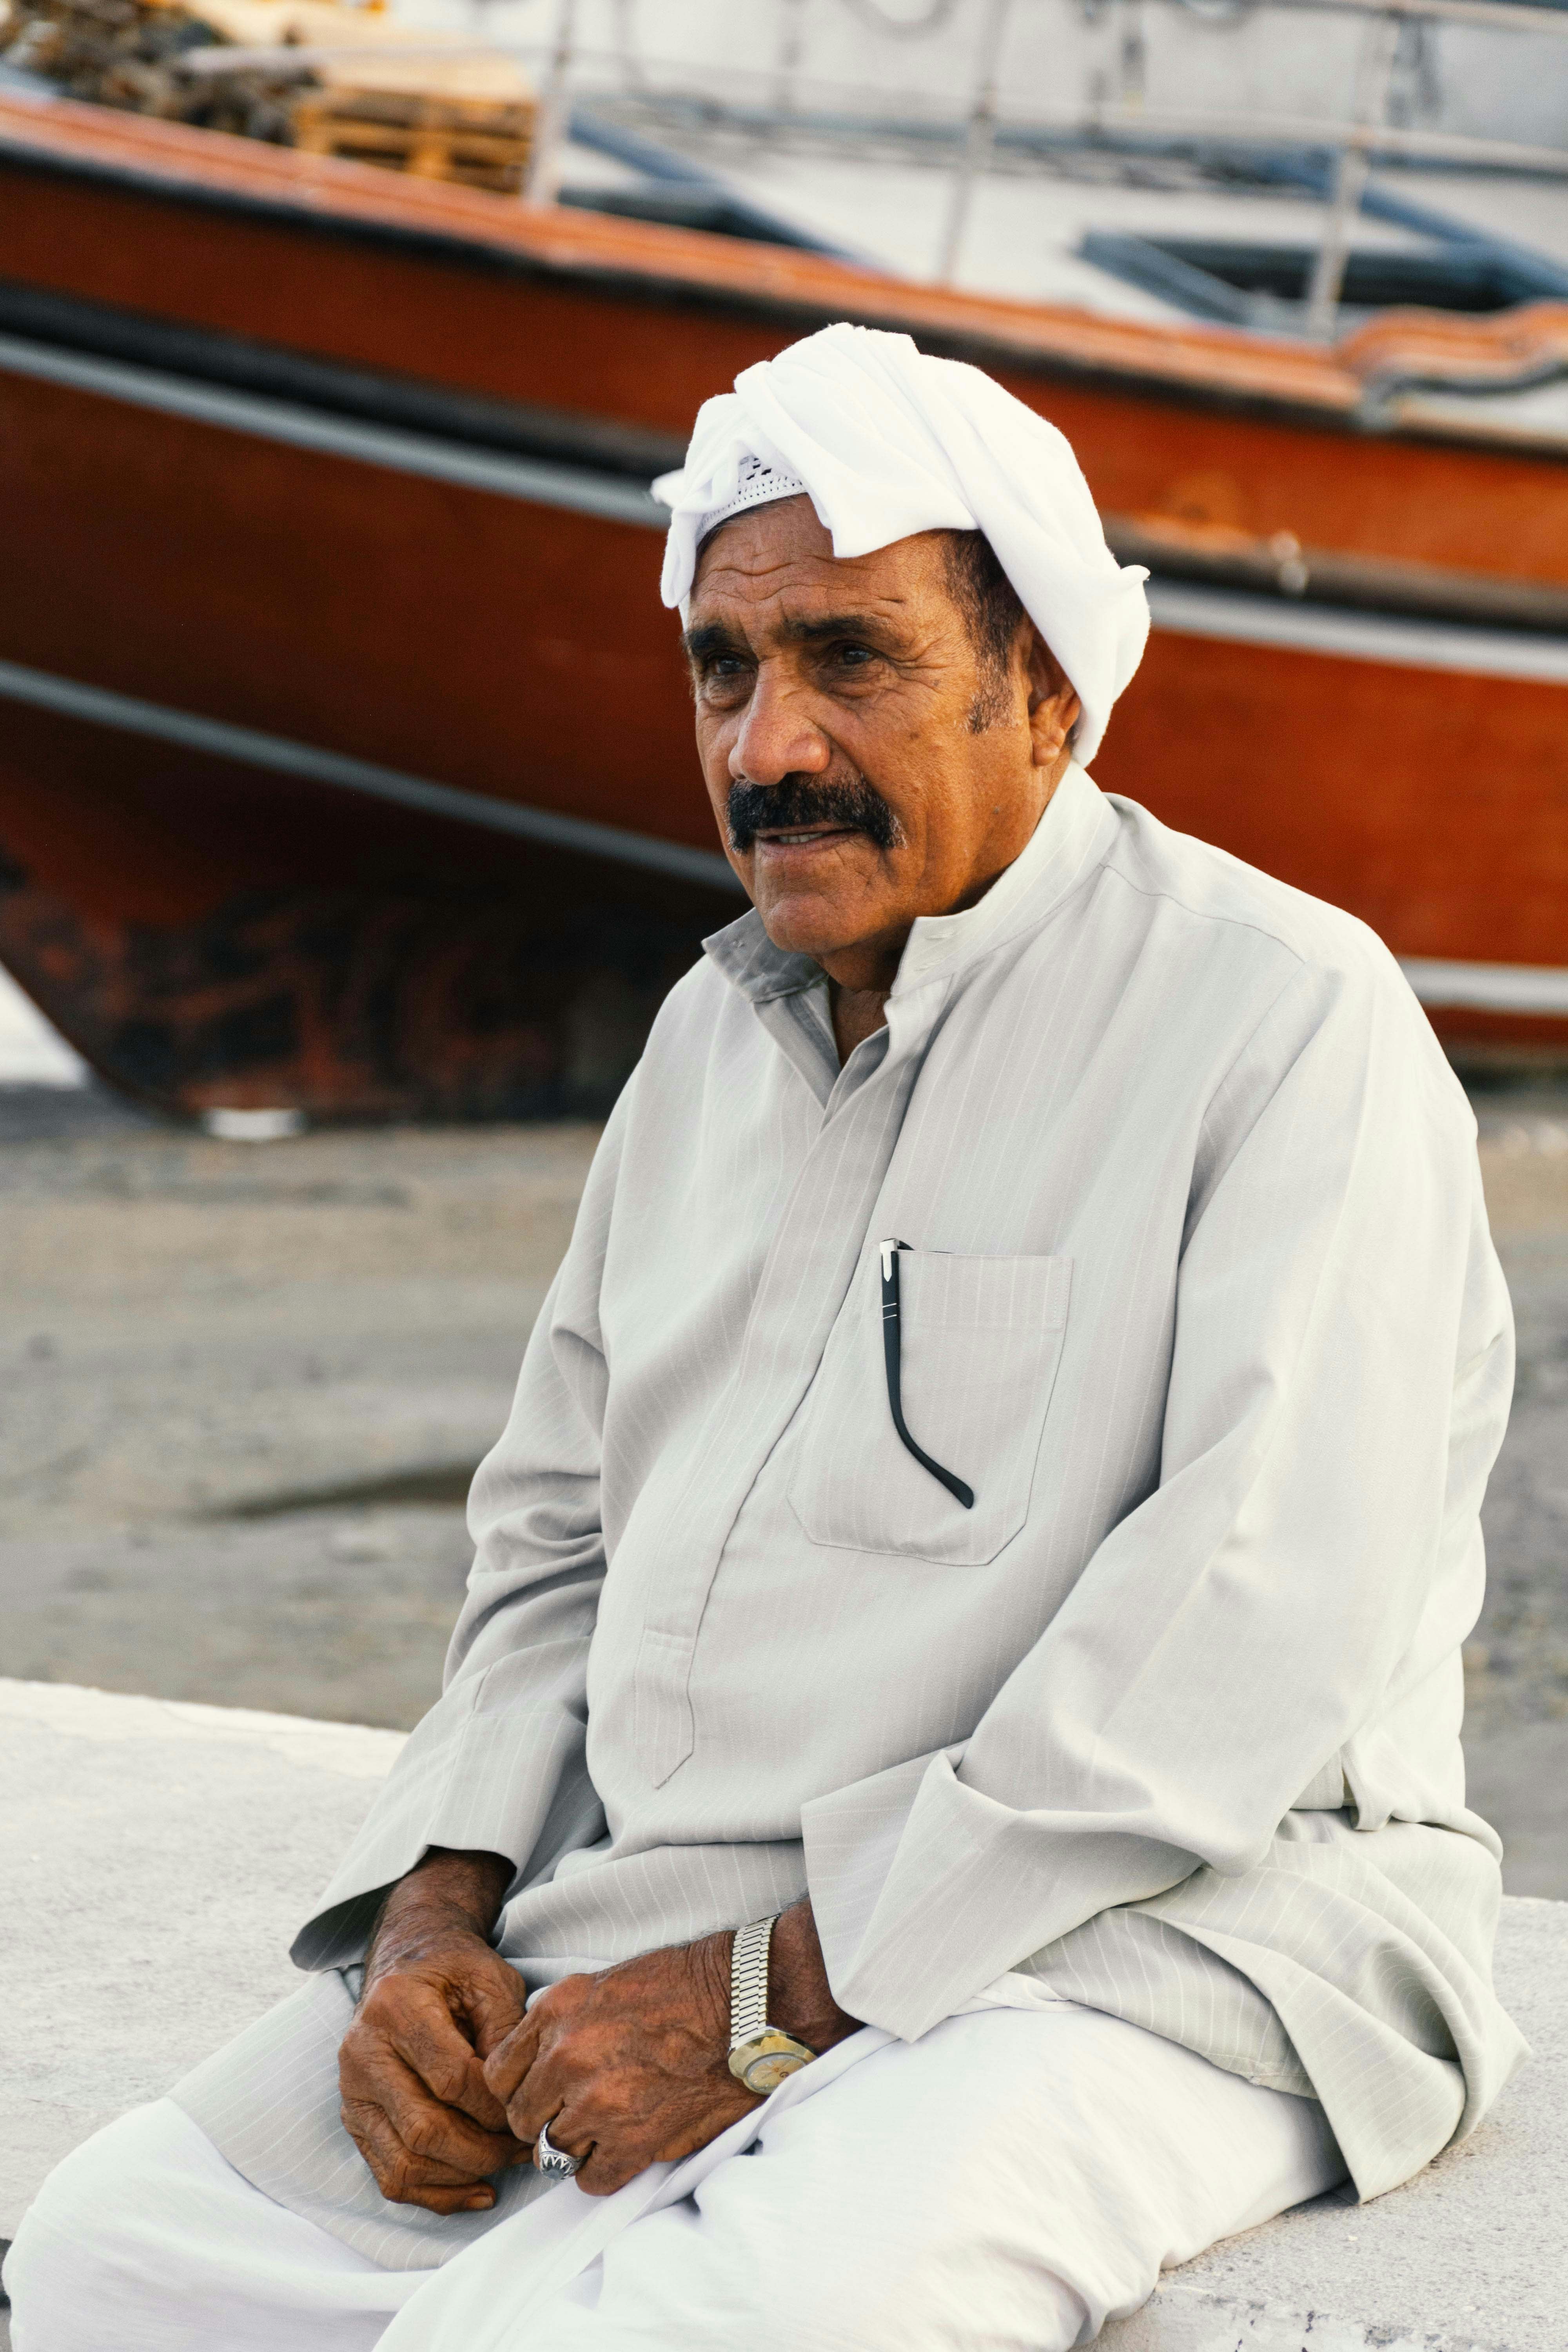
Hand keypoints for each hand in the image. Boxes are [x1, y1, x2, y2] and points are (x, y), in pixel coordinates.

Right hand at [338, 1847, 531, 2213]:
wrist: (409, 1960)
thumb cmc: (455, 1970)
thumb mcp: (491, 1980)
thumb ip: (506, 2033)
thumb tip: (516, 2101)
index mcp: (395, 2007)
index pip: (451, 2079)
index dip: (496, 2106)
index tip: (529, 2111)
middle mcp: (362, 2052)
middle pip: (424, 2130)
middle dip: (483, 2150)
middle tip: (524, 2146)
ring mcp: (352, 2091)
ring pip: (404, 2164)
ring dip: (463, 2176)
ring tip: (506, 2162)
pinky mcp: (356, 2119)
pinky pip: (391, 2176)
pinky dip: (437, 2194)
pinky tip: (479, 2189)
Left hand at [482, 1898, 859, 2197]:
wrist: (743, 2005)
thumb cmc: (681, 1987)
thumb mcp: (602, 1983)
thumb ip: (559, 2023)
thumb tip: (535, 2063)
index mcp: (558, 2012)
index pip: (499, 2075)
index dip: (518, 2088)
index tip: (538, 2091)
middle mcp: (569, 2057)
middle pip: (523, 2118)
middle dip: (544, 2118)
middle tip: (573, 2111)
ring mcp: (600, 2102)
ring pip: (554, 2152)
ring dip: (576, 2144)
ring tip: (606, 2125)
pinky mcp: (636, 2139)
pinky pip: (592, 2180)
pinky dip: (604, 2170)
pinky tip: (623, 2146)